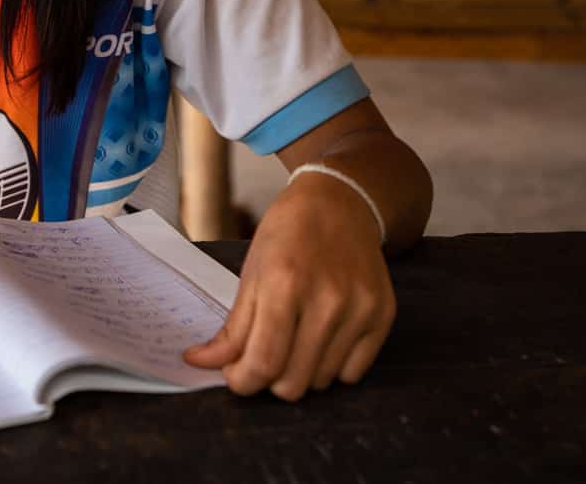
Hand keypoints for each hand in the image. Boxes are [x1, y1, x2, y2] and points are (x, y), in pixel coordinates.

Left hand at [183, 172, 394, 399]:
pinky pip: (353, 374)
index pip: (263, 363)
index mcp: (285, 283)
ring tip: (294, 338)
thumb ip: (233, 328)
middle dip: (268, 379)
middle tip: (263, 355)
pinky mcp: (383, 315)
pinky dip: (332, 366)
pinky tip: (322, 337)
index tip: (236, 376)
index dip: (242, 381)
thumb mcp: (251, 272)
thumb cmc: (288, 233)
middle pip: (293, 383)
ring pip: (321, 382)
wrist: (338, 202)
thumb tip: (203, 363)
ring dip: (301, 371)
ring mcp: (360, 308)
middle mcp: (328, 299)